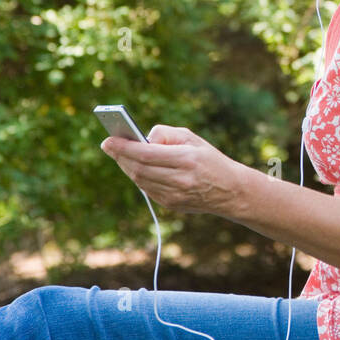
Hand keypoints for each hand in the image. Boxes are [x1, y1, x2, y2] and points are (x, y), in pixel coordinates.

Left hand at [99, 125, 246, 215]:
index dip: (123, 147)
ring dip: (127, 166)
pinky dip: (138, 177)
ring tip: (120, 155)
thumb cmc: (210, 159)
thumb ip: (166, 134)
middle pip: (138, 169)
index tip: (108, 140)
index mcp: (186, 159)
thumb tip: (143, 138)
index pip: (145, 153)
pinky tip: (136, 168)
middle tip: (110, 146)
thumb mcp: (192, 139)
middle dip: (120, 156)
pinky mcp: (172, 205)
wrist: (231, 191)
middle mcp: (180, 179)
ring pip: (140, 180)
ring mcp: (175, 195)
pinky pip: (147, 189)